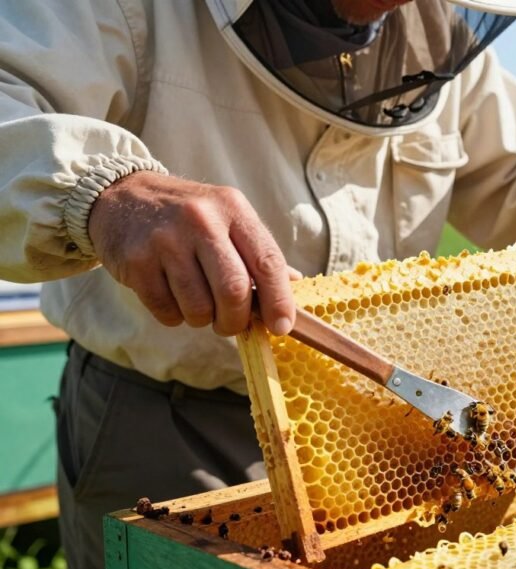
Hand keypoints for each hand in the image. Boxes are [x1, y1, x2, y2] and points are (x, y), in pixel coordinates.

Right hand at [88, 171, 296, 335]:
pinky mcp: (136, 260)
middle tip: (232, 324)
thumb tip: (294, 286)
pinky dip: (175, 317)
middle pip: (234, 290)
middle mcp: (201, 220)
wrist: (122, 196)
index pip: (267, 262)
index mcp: (233, 209)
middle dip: (237, 320)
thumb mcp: (228, 217)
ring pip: (199, 307)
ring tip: (199, 305)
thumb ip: (259, 252)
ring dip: (204, 320)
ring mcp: (165, 240)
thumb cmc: (188, 216)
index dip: (279, 301)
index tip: (282, 326)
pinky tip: (172, 297)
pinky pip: (166, 310)